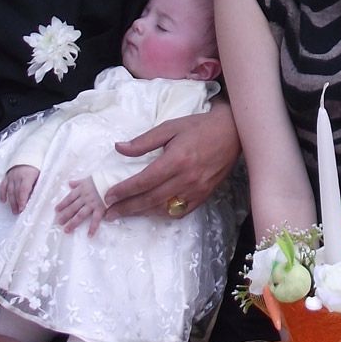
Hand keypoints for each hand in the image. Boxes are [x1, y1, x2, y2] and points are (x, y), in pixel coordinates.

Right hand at [0, 165, 39, 214]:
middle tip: (18, 213)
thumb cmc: (36, 167)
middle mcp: (17, 176)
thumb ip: (38, 185)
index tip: (22, 208)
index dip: (22, 199)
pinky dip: (2, 193)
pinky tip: (3, 201)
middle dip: (17, 203)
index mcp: (27, 176)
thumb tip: (37, 197)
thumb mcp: (41, 175)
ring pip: (9, 190)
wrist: (29, 154)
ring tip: (13, 210)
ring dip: (11, 201)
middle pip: (16, 192)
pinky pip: (3, 185)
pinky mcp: (7, 176)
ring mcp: (11, 176)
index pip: (24, 190)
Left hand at [55, 175, 105, 234]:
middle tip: (59, 222)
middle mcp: (85, 197)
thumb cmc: (102, 179)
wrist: (113, 180)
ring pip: (80, 214)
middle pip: (73, 207)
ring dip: (73, 223)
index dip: (63, 204)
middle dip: (65, 215)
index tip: (57, 210)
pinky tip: (89, 235)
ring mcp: (92, 204)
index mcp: (82, 189)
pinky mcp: (100, 208)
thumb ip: (78, 182)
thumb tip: (69, 183)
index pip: (70, 198)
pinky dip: (93, 228)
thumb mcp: (88, 178)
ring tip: (66, 230)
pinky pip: (96, 219)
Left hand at [101, 102, 238, 218]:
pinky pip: (180, 211)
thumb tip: (119, 148)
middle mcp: (186, 179)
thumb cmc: (199, 127)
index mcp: (177, 160)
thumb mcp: (170, 127)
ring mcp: (196, 190)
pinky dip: (162, 214)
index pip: (144, 181)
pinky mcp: (203, 196)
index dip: (124, 190)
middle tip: (109, 213)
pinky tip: (150, 211)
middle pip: (150, 199)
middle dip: (127, 207)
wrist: (232, 133)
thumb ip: (144, 141)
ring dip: (142, 213)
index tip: (108, 196)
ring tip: (124, 213)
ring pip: (164, 208)